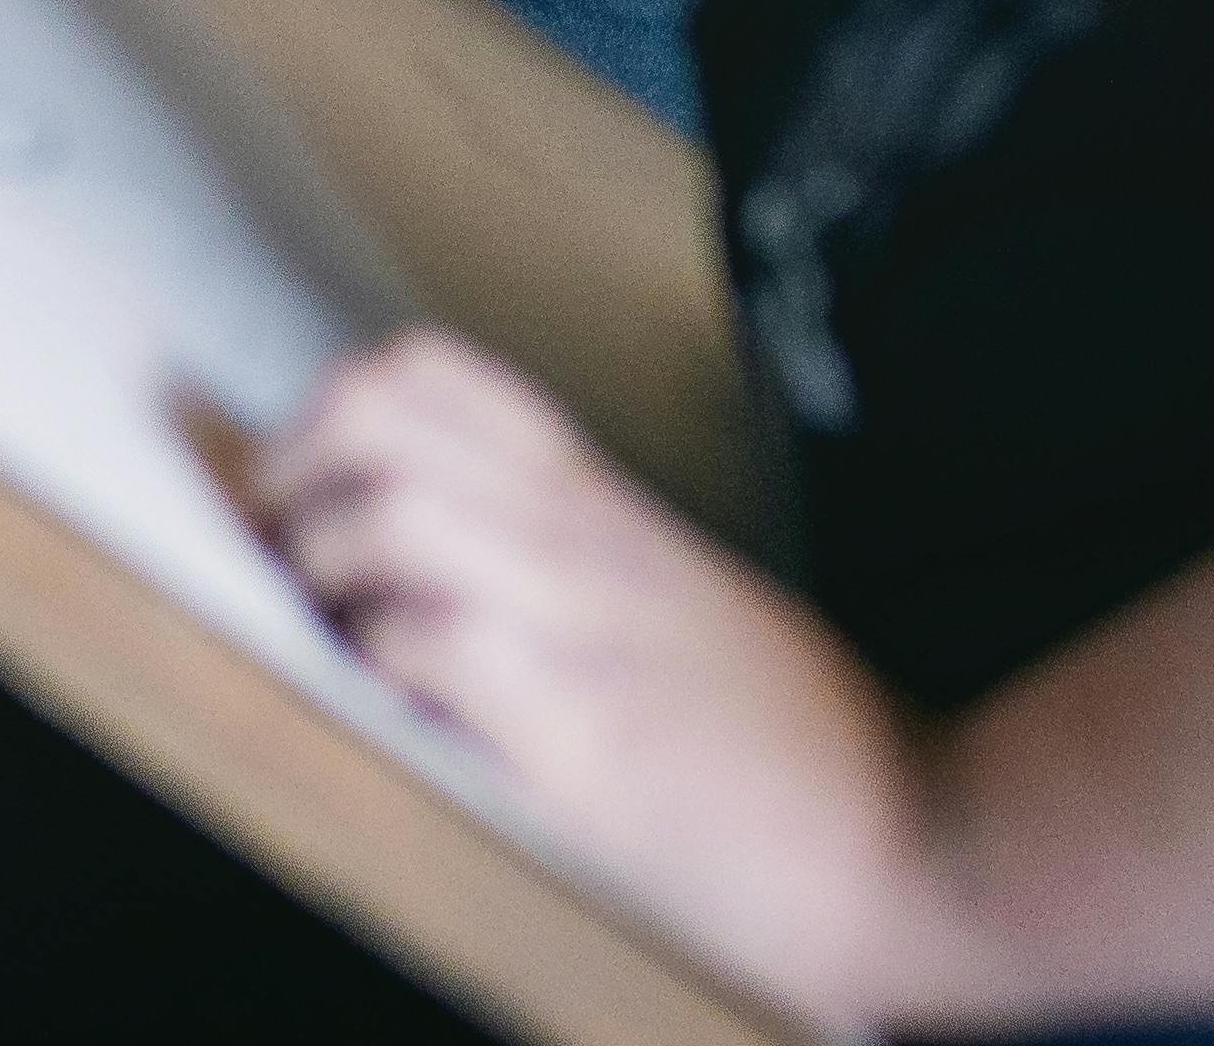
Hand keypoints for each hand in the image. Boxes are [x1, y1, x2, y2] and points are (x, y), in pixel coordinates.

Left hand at [256, 333, 988, 1027]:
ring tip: (339, 641)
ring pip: (386, 509)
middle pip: (375, 410)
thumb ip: (567, 561)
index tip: (307, 487)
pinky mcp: (579, 731)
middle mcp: (576, 539)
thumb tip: (432, 567)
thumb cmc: (803, 743)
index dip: (334, 411)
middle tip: (285, 557)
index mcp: (597, 507)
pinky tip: (409, 715)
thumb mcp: (680, 603)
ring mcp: (577, 625)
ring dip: (326, 569)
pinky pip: (434, 647)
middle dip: (290, 469)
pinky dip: (386, 671)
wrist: (927, 839)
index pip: (434, 374)